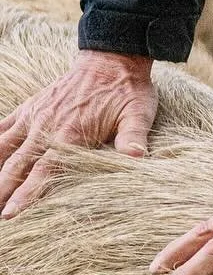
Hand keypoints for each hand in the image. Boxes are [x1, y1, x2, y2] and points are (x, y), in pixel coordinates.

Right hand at [0, 50, 157, 217]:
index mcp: (70, 134)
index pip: (43, 171)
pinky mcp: (30, 107)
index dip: (26, 194)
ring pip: (4, 148)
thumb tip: (137, 156)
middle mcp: (46, 127)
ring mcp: (35, 116)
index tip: (10, 214)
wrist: (111, 60)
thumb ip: (133, 136)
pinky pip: (2, 126)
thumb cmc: (127, 92)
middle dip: (2, 191)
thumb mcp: (137, 113)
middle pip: (16, 165)